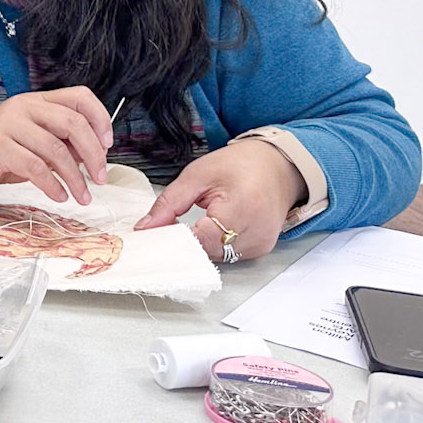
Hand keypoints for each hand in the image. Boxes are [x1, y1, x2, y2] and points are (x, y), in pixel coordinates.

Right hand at [0, 87, 112, 204]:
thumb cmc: (2, 152)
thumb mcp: (35, 142)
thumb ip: (63, 143)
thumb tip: (96, 155)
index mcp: (36, 101)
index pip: (79, 97)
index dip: (100, 119)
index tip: (107, 145)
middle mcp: (23, 106)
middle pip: (72, 123)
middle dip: (93, 154)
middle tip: (100, 178)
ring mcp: (7, 124)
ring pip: (55, 149)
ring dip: (74, 178)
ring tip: (82, 196)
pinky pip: (34, 167)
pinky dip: (52, 185)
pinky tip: (59, 196)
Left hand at [134, 140, 303, 262]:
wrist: (277, 166)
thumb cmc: (240, 165)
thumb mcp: (197, 175)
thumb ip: (169, 204)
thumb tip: (145, 228)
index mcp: (242, 209)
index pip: (200, 240)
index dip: (174, 240)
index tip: (155, 234)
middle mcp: (256, 233)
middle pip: (207, 251)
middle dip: (185, 242)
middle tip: (170, 226)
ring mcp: (261, 244)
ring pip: (217, 256)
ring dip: (201, 244)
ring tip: (199, 219)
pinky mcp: (262, 249)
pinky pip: (230, 255)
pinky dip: (216, 244)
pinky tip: (214, 227)